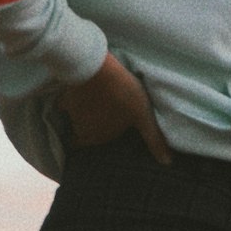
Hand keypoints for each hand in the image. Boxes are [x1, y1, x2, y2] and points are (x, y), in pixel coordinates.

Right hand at [57, 53, 171, 164]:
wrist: (97, 68)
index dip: (93, 145)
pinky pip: (64, 103)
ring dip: (81, 115)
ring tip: (94, 106)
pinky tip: (77, 94)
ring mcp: (71, 112)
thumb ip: (153, 139)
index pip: (88, 149)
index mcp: (96, 137)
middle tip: (101, 122)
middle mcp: (80, 129)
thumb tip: (167, 163)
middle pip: (81, 135)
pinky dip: (69, 101)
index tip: (101, 141)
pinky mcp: (65, 94)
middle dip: (87, 132)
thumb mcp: (143, 116)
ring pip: (74, 119)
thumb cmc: (123, 94)